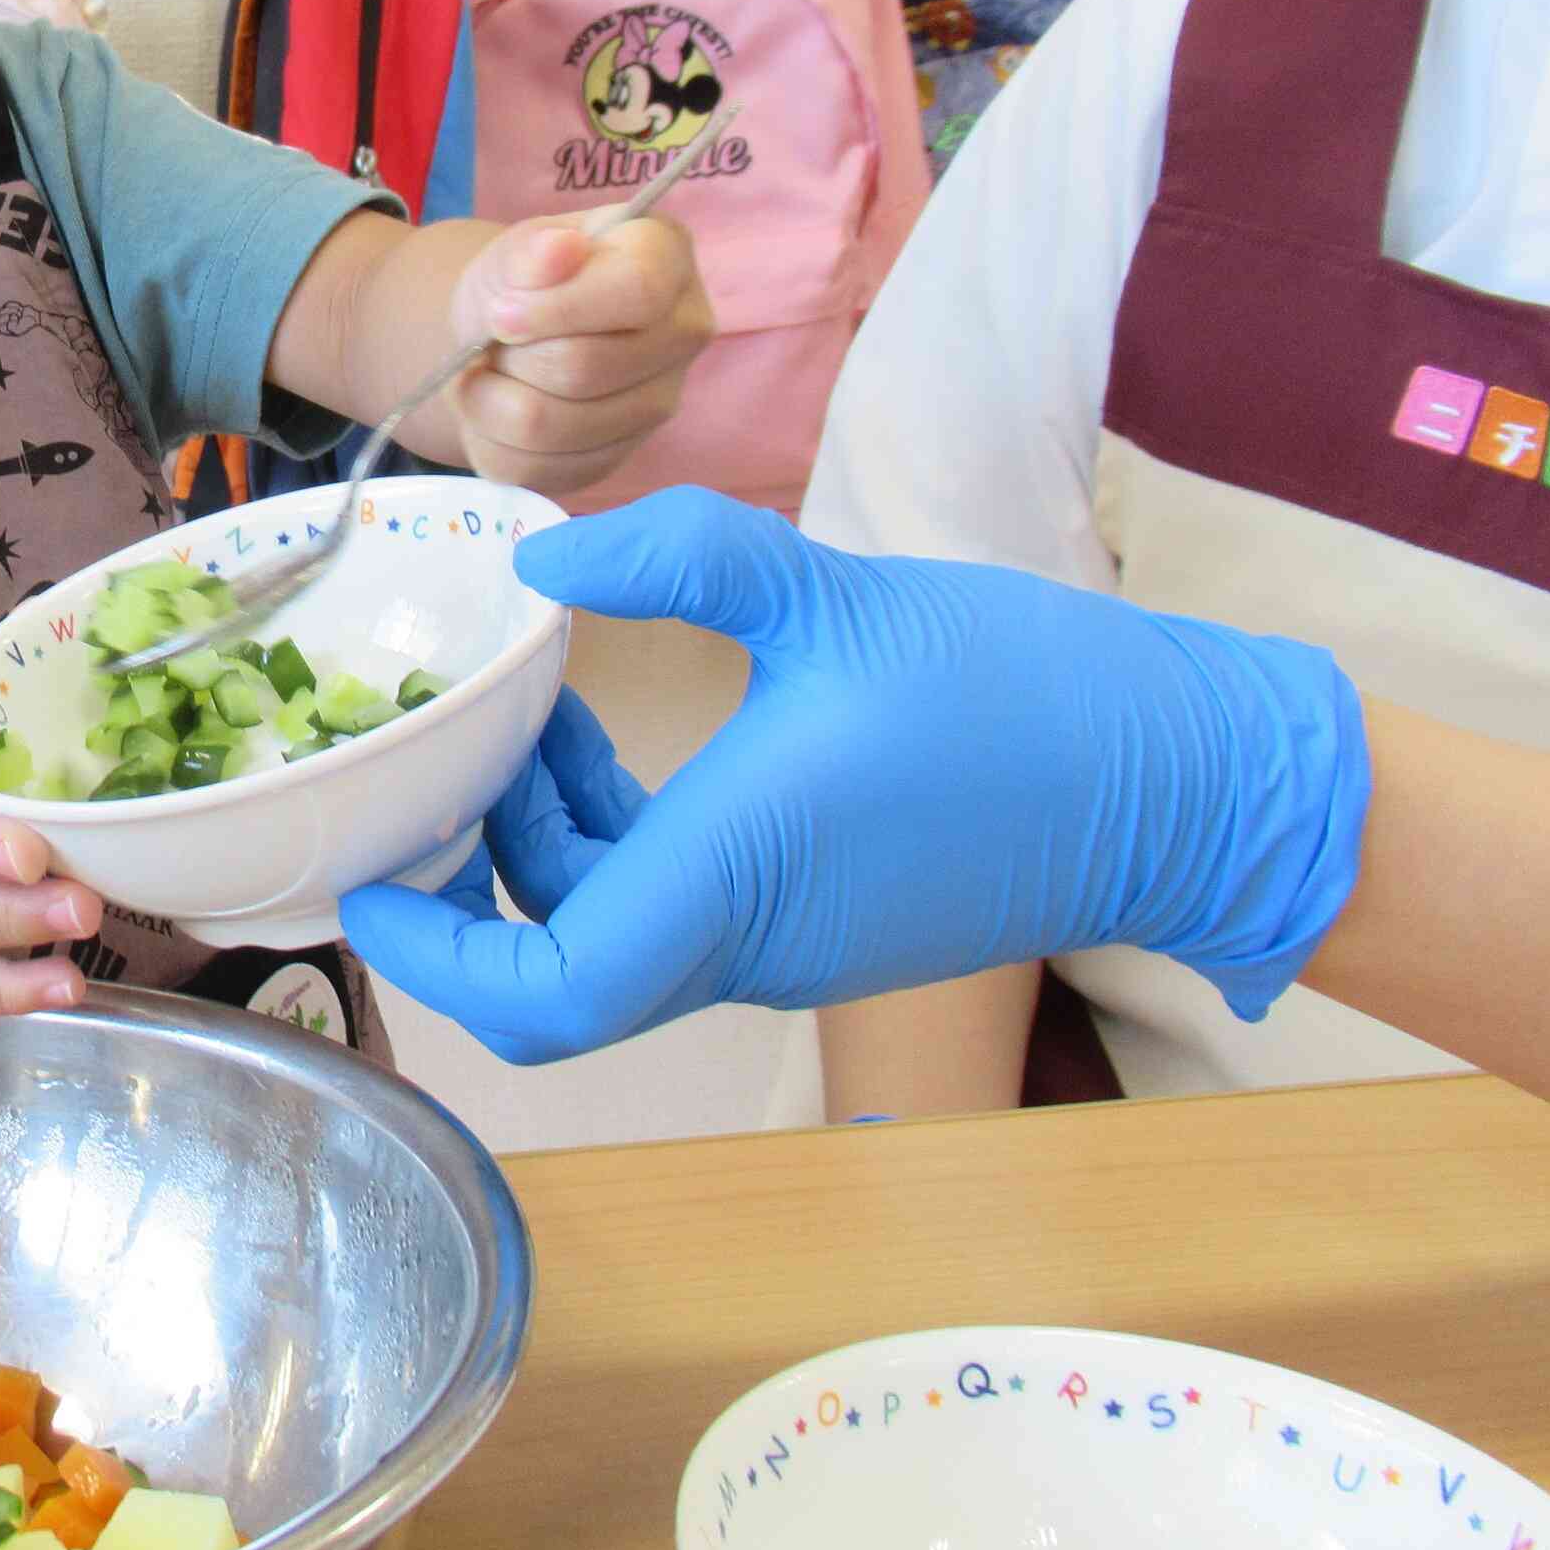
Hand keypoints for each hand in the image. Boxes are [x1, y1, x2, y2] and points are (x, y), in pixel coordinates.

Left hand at [338, 490, 1368, 1065]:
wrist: (1180, 779)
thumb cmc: (1017, 693)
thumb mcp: (831, 592)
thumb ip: (678, 559)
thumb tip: (541, 556)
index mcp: (728, 884)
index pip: (543, 993)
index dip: (434, 959)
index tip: (369, 883)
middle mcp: (742, 942)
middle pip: (555, 964)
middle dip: (472, 876)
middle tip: (437, 765)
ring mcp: (783, 942)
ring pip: (611, 930)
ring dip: (545, 840)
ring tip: (535, 714)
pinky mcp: (818, 918)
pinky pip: (676, 905)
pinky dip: (617, 836)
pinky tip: (615, 737)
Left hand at [440, 215, 711, 498]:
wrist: (506, 335)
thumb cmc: (523, 280)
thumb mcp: (514, 250)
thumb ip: (533, 251)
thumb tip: (560, 249)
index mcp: (668, 259)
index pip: (637, 292)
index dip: (558, 309)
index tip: (501, 312)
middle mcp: (683, 333)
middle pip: (588, 368)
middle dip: (515, 356)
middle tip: (492, 339)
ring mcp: (658, 403)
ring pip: (558, 426)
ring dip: (495, 399)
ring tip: (489, 370)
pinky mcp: (616, 458)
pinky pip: (539, 467)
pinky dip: (493, 439)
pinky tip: (495, 406)